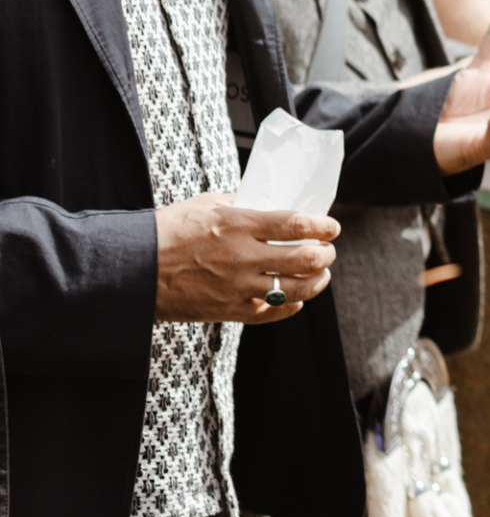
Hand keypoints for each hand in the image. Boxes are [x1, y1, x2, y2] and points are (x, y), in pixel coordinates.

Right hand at [155, 196, 338, 324]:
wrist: (129, 270)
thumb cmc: (164, 232)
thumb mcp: (203, 205)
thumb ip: (239, 204)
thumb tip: (265, 203)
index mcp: (238, 225)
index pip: (296, 225)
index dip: (323, 227)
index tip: (332, 227)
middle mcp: (242, 257)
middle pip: (305, 259)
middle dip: (325, 255)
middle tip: (328, 251)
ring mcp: (236, 287)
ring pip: (294, 290)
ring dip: (316, 281)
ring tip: (321, 274)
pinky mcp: (226, 311)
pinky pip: (269, 313)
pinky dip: (289, 307)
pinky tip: (296, 300)